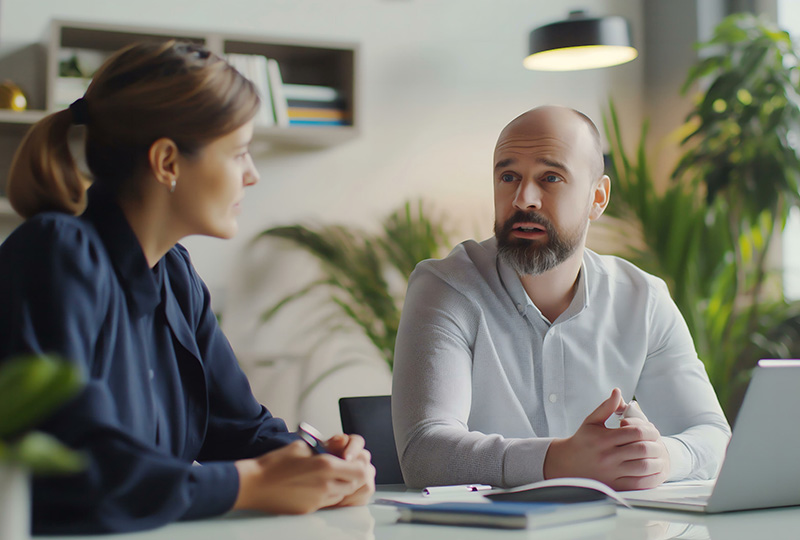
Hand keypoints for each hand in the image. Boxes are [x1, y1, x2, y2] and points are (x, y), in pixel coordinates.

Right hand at [232, 438, 373, 513]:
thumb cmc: (274, 464)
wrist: (254, 485)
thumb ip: (324, 448)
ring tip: (327, 476)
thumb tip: (337, 448)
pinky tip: (315, 486)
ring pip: (343, 495)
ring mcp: (318, 500)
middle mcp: (325, 485)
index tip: (352, 460)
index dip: (359, 465)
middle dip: (352, 476)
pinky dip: (328, 495)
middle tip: (343, 468)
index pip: (359, 471)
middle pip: (354, 485)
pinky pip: (328, 503)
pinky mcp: (309, 509)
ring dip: (341, 486)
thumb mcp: (302, 447)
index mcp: (325, 466)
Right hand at [543, 388, 669, 490]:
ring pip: (644, 467)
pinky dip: (652, 477)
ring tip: (657, 455)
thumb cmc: (582, 440)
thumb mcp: (592, 421)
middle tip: (657, 442)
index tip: (652, 430)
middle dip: (656, 444)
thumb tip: (617, 391)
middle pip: (642, 449)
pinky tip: (654, 470)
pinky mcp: (615, 485)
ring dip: (656, 460)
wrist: (567, 463)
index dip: (649, 430)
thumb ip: (607, 407)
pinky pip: (640, 484)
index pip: (635, 432)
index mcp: (603, 439)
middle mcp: (608, 456)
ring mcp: (612, 472)